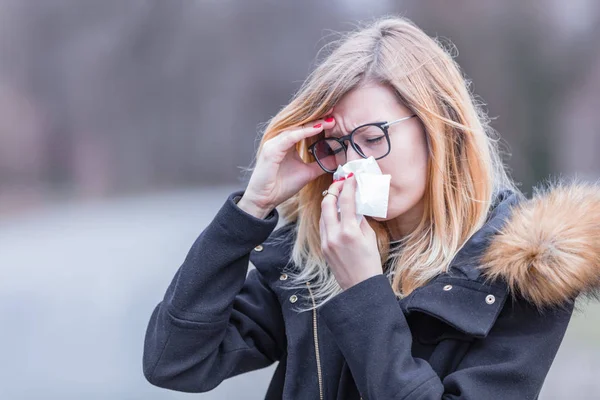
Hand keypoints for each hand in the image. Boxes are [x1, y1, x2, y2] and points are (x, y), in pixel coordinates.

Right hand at [238, 113, 335, 218]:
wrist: (265, 200)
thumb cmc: (281, 187)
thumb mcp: (307, 173)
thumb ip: (320, 165)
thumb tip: (337, 160)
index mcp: (287, 144)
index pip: (305, 129)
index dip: (319, 123)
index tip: (335, 120)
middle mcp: (280, 140)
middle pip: (301, 125)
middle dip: (318, 118)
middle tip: (334, 113)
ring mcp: (274, 143)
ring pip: (296, 129)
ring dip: (314, 124)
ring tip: (329, 121)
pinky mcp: (272, 150)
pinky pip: (290, 137)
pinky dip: (304, 132)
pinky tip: (318, 128)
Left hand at [319, 175, 382, 289]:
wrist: (360, 286)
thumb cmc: (370, 263)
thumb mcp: (369, 238)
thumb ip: (360, 220)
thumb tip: (355, 206)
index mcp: (349, 231)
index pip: (346, 201)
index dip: (348, 186)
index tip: (350, 178)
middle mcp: (334, 235)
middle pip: (327, 203)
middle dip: (333, 190)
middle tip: (340, 183)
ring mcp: (326, 241)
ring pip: (323, 214)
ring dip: (329, 203)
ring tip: (338, 196)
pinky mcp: (323, 247)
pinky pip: (323, 226)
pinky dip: (328, 216)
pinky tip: (335, 214)